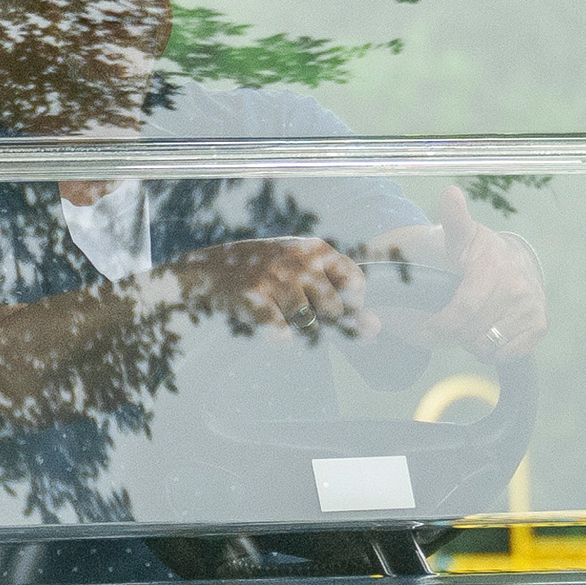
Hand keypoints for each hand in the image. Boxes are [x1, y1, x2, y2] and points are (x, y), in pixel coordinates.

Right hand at [164, 235, 367, 337]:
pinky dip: (276, 336)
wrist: (208, 270)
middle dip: (319, 317)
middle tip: (293, 305)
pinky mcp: (255, 298)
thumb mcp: (304, 273)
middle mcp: (300, 260)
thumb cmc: (268, 274)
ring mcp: (276, 278)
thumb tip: (377, 330)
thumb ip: (341, 297)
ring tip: (276, 309)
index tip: (329, 305)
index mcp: (316, 248)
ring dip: (296, 327)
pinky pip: (282, 335)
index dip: (350, 302)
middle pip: (334, 309)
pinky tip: (264, 320)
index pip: (355, 282)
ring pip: (309, 325)